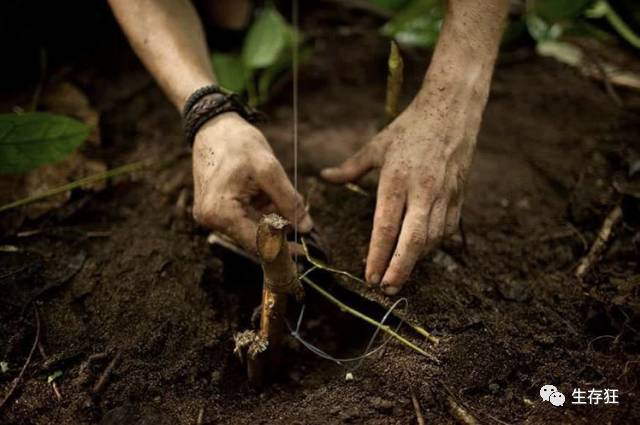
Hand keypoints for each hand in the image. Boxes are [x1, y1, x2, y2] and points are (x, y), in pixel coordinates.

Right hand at [192, 112, 311, 252]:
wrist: (214, 126)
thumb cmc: (238, 143)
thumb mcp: (270, 169)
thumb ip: (289, 201)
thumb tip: (306, 227)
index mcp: (220, 212)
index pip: (257, 243)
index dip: (282, 249)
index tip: (304, 252)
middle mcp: (210, 220)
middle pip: (254, 238)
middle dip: (278, 227)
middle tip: (299, 213)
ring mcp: (211, 216)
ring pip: (251, 229)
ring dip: (270, 217)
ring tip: (275, 192)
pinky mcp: (215, 210)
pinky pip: (244, 219)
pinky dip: (260, 210)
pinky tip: (265, 193)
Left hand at [321, 83, 484, 294]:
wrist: (453, 111)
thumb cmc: (410, 128)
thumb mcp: (376, 145)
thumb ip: (350, 168)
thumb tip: (324, 177)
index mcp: (396, 179)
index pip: (385, 227)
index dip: (378, 255)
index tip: (370, 276)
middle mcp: (422, 191)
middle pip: (412, 241)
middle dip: (399, 270)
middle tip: (387, 289)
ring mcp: (443, 195)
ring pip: (431, 239)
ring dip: (416, 261)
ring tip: (399, 277)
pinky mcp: (458, 196)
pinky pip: (446, 229)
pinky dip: (434, 246)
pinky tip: (420, 253)